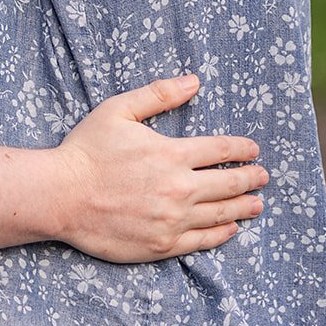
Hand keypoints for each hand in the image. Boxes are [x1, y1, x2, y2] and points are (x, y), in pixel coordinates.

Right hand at [54, 75, 266, 261]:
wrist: (61, 195)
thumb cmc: (86, 150)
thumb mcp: (118, 110)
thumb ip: (158, 94)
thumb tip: (194, 81)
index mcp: (171, 154)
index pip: (220, 151)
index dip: (241, 149)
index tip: (253, 149)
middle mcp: (179, 189)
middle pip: (228, 184)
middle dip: (250, 178)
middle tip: (263, 177)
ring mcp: (172, 220)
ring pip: (220, 214)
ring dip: (243, 207)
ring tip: (257, 204)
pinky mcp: (162, 244)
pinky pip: (202, 240)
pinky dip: (222, 234)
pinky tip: (231, 228)